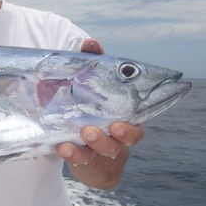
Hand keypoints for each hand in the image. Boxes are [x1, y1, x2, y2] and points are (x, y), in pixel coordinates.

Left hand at [55, 38, 144, 188]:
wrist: (76, 143)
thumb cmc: (90, 109)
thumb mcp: (90, 87)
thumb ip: (93, 64)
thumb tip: (91, 42)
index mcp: (126, 115)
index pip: (141, 113)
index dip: (142, 114)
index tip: (129, 116)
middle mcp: (120, 136)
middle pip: (130, 137)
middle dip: (123, 132)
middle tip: (111, 127)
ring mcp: (104, 151)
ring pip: (106, 150)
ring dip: (96, 143)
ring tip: (83, 135)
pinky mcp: (87, 163)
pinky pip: (83, 162)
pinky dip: (73, 155)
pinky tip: (63, 148)